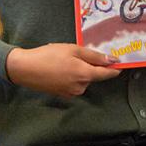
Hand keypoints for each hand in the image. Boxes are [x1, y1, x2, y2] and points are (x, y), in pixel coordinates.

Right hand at [6, 43, 120, 97]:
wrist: (24, 69)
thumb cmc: (48, 56)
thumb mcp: (73, 50)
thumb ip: (94, 56)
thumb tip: (111, 61)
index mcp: (85, 75)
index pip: (106, 74)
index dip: (114, 68)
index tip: (120, 63)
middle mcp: (81, 87)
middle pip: (93, 75)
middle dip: (90, 65)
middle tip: (76, 54)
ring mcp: (71, 93)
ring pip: (83, 79)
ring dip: (79, 70)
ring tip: (64, 60)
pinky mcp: (63, 94)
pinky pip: (74, 83)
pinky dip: (71, 76)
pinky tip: (59, 68)